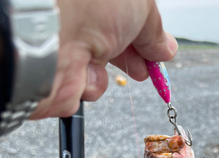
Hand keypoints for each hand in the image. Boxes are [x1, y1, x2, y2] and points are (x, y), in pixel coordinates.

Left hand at [31, 0, 177, 118]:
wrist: (51, 32)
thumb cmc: (89, 4)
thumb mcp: (141, 7)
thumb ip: (155, 30)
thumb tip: (166, 48)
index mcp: (97, 2)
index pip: (127, 21)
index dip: (146, 37)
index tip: (159, 53)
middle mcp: (81, 21)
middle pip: (113, 47)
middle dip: (133, 60)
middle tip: (145, 71)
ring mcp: (69, 49)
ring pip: (100, 71)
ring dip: (109, 72)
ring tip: (102, 62)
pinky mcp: (61, 77)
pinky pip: (87, 89)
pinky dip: (91, 84)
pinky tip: (85, 74)